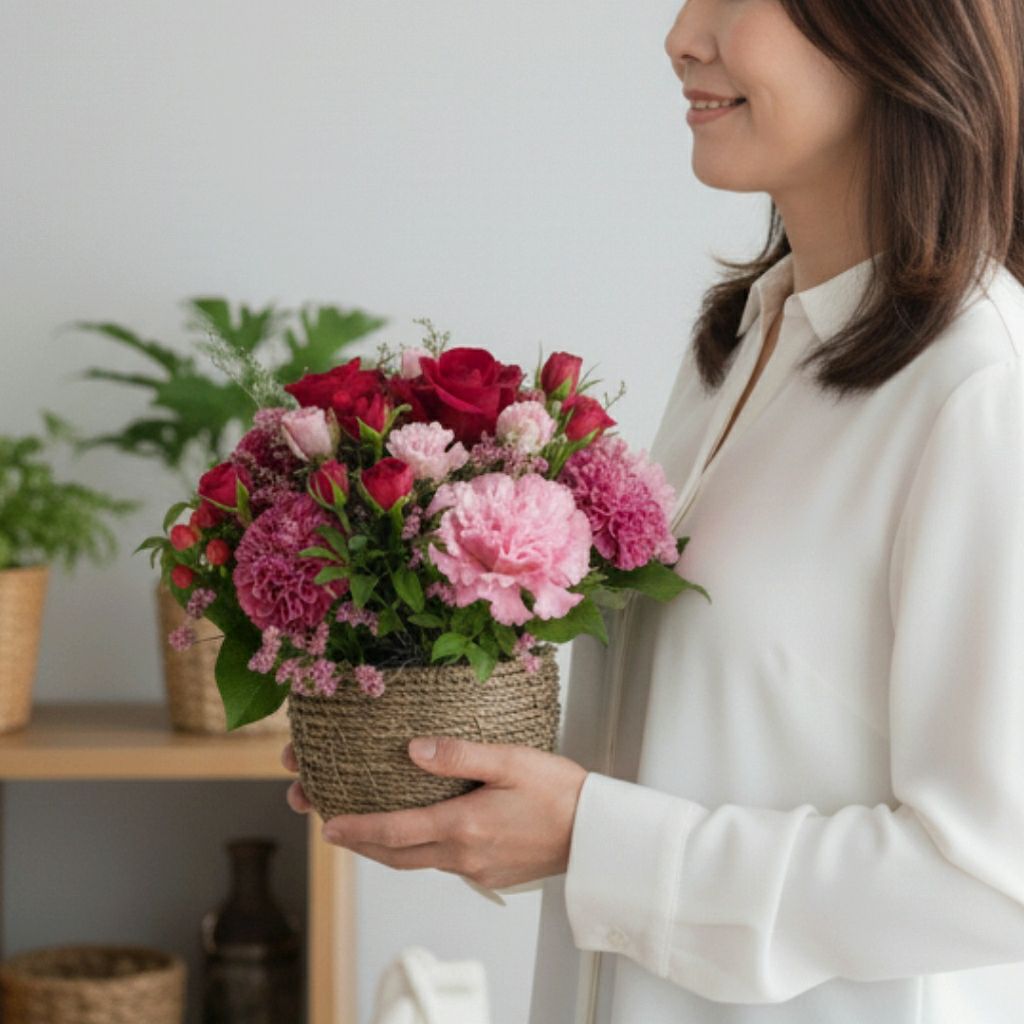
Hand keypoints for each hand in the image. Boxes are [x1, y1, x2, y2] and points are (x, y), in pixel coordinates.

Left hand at [286, 736, 588, 889]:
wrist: (598, 834)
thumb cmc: (560, 792)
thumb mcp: (510, 760)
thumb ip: (459, 755)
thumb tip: (413, 749)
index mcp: (463, 826)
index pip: (395, 832)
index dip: (357, 830)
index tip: (329, 827)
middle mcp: (464, 855)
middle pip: (398, 856)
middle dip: (362, 843)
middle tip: (333, 832)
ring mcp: (478, 869)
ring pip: (420, 861)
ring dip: (389, 848)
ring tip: (368, 831)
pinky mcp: (492, 873)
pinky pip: (444, 864)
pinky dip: (420, 851)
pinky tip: (421, 835)